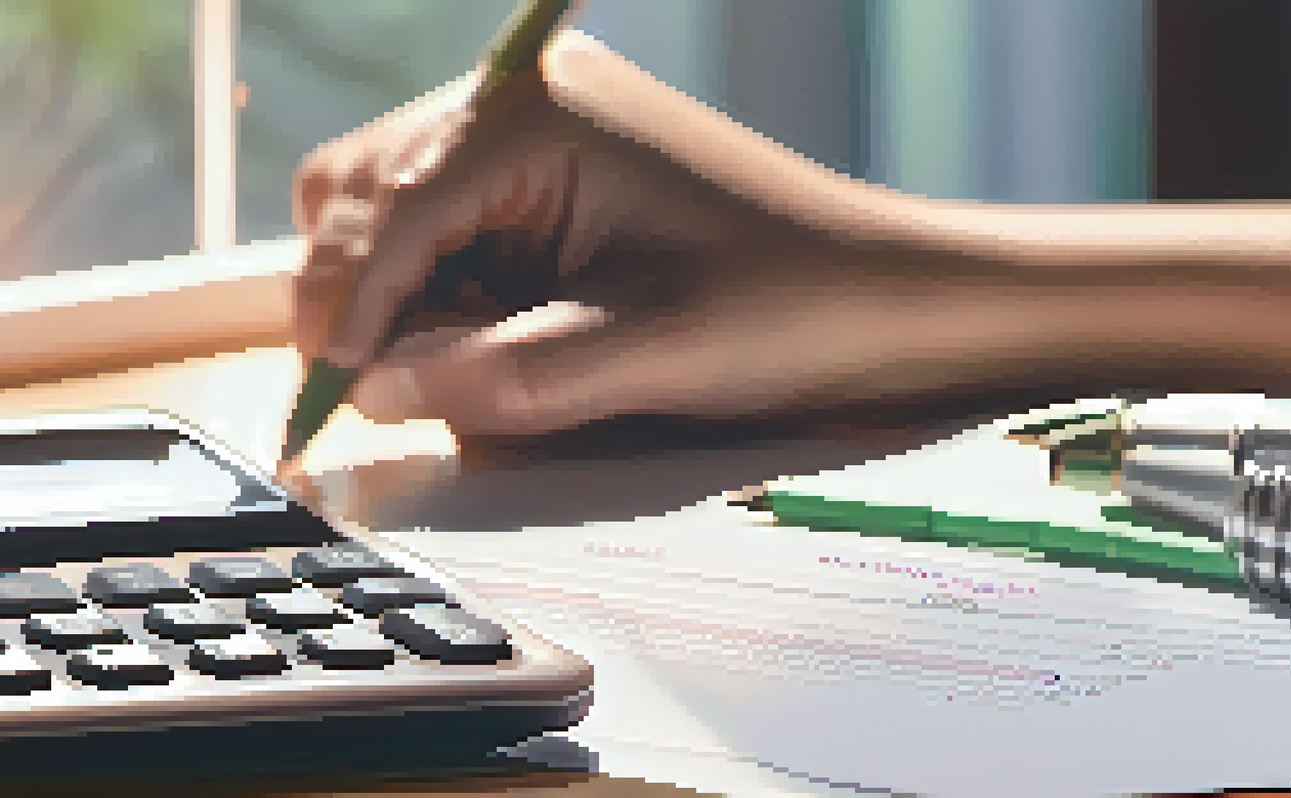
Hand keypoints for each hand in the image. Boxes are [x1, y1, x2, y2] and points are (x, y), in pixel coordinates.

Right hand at [293, 35, 1062, 444]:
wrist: (880, 295)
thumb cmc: (785, 307)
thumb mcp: (646, 354)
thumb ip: (501, 375)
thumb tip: (378, 393)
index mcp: (534, 115)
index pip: (386, 204)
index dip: (346, 308)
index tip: (327, 403)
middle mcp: (522, 103)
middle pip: (362, 192)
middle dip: (364, 296)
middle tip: (390, 394)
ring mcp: (537, 134)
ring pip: (397, 214)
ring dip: (408, 300)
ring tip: (472, 371)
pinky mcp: (553, 178)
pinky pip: (455, 233)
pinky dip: (453, 295)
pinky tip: (509, 340)